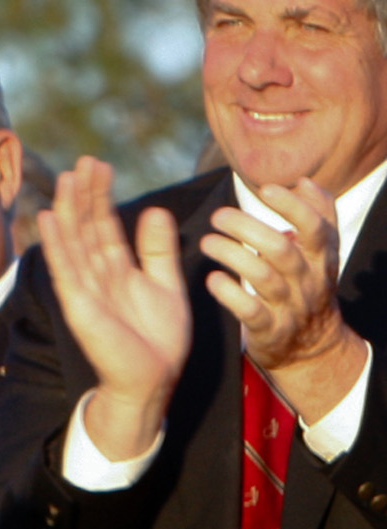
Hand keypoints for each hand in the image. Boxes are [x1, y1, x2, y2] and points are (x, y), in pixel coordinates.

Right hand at [36, 157, 191, 459]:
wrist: (152, 380)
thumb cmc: (159, 340)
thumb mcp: (167, 285)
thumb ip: (158, 250)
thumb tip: (154, 210)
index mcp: (117, 269)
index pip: (106, 224)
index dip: (102, 195)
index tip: (99, 166)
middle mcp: (97, 275)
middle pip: (87, 226)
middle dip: (85, 194)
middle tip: (84, 160)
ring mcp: (85, 289)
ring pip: (75, 241)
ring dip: (69, 209)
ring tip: (68, 177)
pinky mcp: (79, 306)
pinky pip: (66, 269)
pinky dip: (57, 243)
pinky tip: (50, 218)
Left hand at [206, 181, 371, 421]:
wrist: (312, 347)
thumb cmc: (307, 287)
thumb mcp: (320, 254)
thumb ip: (317, 216)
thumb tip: (302, 181)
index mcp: (321, 258)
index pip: (316, 227)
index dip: (293, 207)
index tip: (266, 189)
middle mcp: (308, 280)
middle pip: (282, 249)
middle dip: (248, 228)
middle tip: (218, 215)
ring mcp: (290, 306)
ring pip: (264, 278)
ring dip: (232, 255)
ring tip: (207, 242)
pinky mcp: (270, 330)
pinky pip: (250, 311)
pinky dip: (230, 294)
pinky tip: (212, 279)